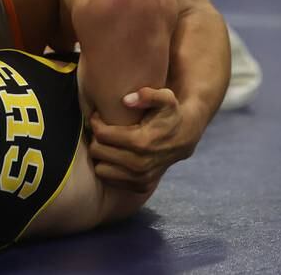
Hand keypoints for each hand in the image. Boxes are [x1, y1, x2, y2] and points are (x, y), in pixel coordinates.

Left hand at [87, 87, 202, 192]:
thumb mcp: (166, 98)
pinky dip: (108, 168)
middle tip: (103, 130)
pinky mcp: (140, 186)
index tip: (98, 116)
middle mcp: (139, 164)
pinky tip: (115, 156)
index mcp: (141, 142)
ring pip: (100, 169)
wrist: (185, 137)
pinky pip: (109, 180)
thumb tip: (127, 100)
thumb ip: (149, 94)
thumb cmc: (170, 115)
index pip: (102, 134)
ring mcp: (140, 178)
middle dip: (96, 139)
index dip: (95, 122)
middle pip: (98, 151)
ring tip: (107, 144)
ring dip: (101, 156)